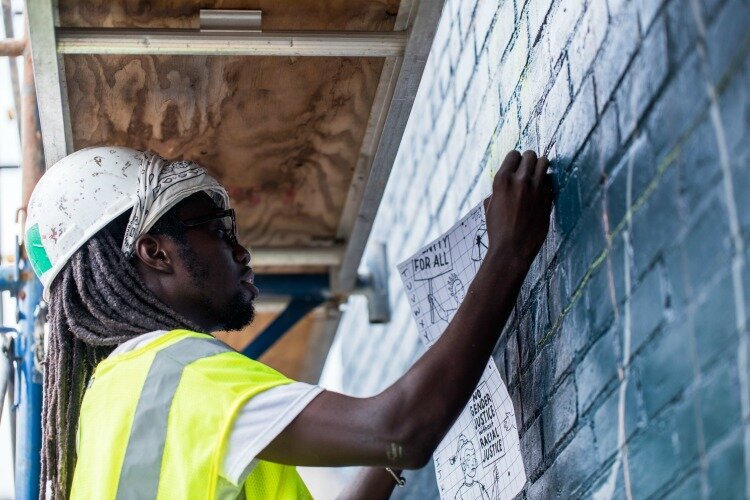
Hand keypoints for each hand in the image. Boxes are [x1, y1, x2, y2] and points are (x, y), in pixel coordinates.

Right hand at [484, 150, 552, 265]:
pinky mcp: (548, 198)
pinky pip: (550, 181)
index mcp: (502, 180)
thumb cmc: (497, 229)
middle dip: (529, 160)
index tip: (516, 166)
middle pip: (531, 155)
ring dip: (541, 167)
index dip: (515, 159)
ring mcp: (536, 189)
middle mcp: (520, 180)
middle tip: (528, 168)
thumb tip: (506, 181)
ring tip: (537, 175)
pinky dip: (546, 183)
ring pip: (545, 162)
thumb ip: (500, 189)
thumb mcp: (490, 205)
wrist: (512, 249)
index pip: (514, 154)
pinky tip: (541, 192)